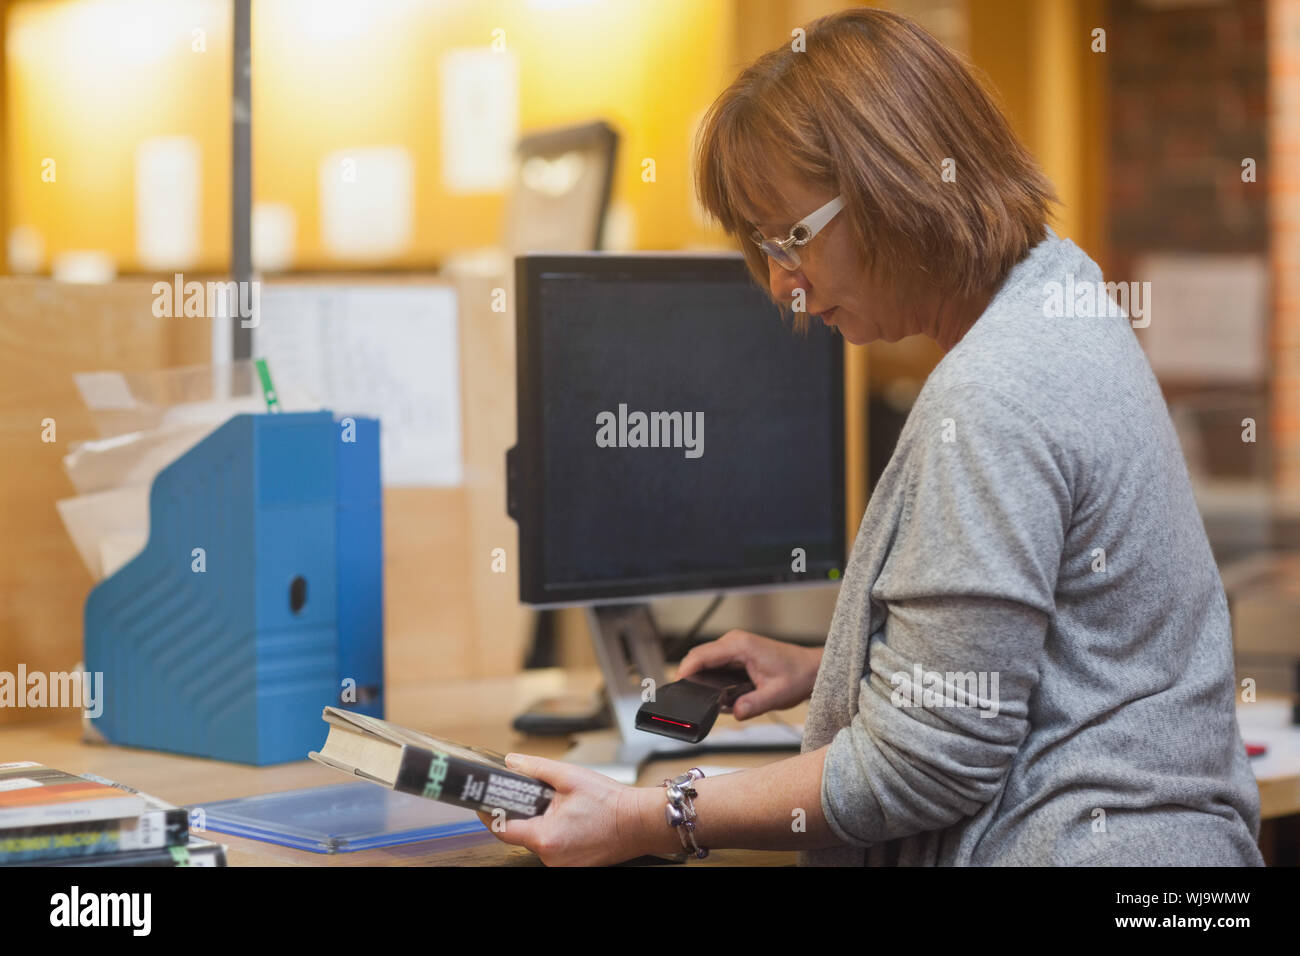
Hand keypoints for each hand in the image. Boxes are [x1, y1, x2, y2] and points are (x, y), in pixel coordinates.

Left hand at [477, 753, 649, 865]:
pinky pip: (554, 846)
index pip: (503, 829)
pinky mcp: (573, 865)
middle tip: (533, 794)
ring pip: (539, 840)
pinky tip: (571, 818)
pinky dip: (556, 831)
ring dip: (542, 822)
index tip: (483, 801)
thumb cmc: (611, 803)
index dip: (489, 813)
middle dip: (524, 812)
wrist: (640, 822)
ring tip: (562, 806)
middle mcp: (552, 857)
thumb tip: (512, 763)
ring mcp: (563, 864)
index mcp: (546, 837)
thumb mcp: (570, 777)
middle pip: (521, 834)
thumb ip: (536, 769)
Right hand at [677, 629, 821, 719]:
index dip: (685, 670)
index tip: (676, 687)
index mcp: (740, 646)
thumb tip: (734, 712)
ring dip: (700, 678)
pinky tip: (716, 694)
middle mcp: (734, 642)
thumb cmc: (798, 675)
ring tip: (701, 699)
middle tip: (685, 700)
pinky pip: (714, 665)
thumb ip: (754, 704)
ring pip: (705, 661)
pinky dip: (710, 678)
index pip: (702, 655)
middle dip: (689, 677)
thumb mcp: (777, 695)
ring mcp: (734, 648)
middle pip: (698, 657)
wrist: (812, 669)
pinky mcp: (736, 656)